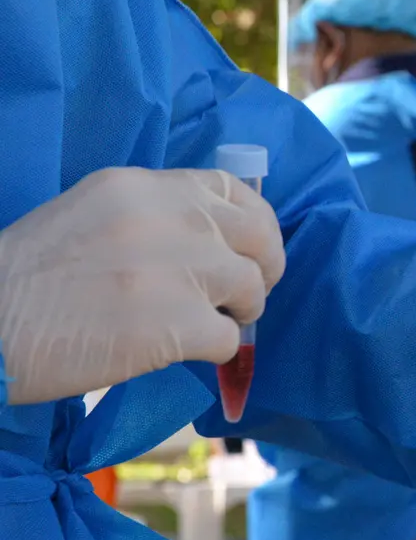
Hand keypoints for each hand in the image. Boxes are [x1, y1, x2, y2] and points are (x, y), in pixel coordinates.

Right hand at [0, 168, 285, 404]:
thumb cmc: (25, 279)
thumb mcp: (91, 216)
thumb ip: (152, 217)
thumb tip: (212, 241)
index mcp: (142, 186)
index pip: (231, 189)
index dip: (254, 222)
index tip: (251, 248)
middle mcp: (170, 218)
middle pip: (259, 237)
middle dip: (264, 268)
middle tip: (248, 295)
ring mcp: (180, 270)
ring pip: (251, 288)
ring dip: (238, 312)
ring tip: (208, 326)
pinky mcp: (179, 324)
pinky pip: (228, 339)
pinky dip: (216, 352)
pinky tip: (184, 353)